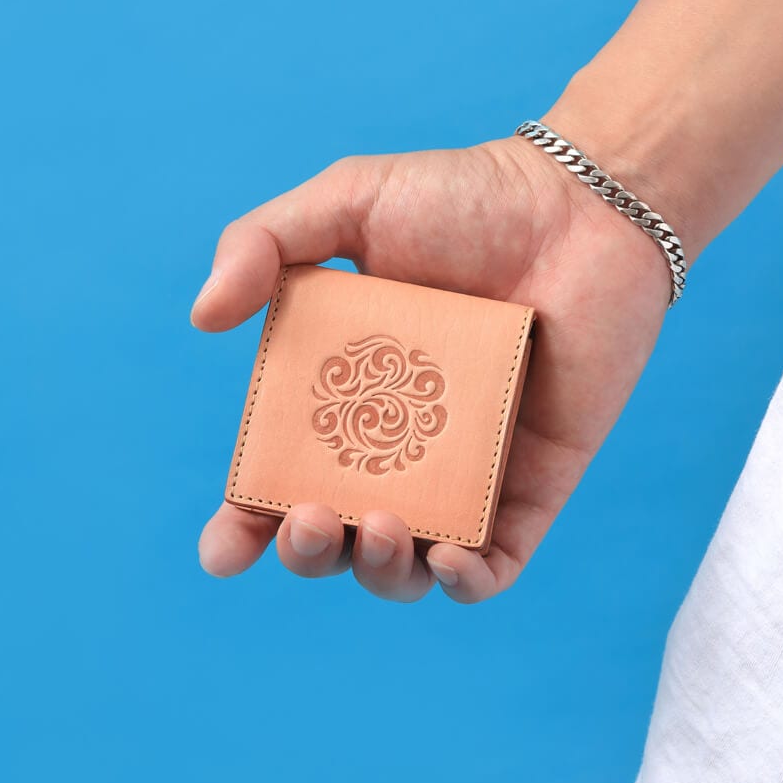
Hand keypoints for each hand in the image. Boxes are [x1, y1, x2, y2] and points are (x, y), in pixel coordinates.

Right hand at [192, 133, 673, 601]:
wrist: (581, 208)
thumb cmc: (469, 199)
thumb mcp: (350, 201)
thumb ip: (264, 242)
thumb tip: (202, 318)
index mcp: (344, 397)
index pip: (280, 479)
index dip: (242, 527)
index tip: (224, 550)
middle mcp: (397, 447)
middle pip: (336, 536)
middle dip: (308, 553)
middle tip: (310, 516)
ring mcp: (463, 473)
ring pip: (407, 565)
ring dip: (378, 571)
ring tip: (376, 526)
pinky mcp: (531, 487)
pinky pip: (497, 565)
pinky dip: (466, 583)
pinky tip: (448, 558)